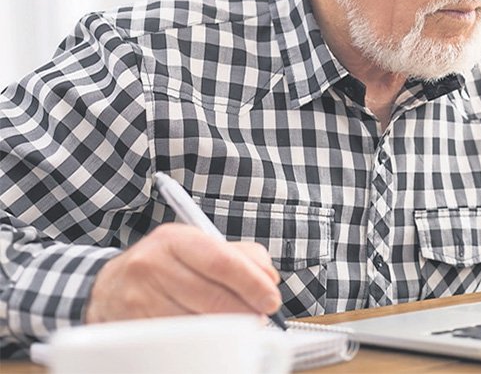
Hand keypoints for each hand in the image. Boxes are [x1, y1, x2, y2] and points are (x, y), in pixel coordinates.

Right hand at [85, 224, 281, 322]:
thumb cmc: (165, 265)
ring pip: (196, 322)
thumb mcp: (198, 248)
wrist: (108, 286)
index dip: (252, 283)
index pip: (221, 261)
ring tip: (238, 326)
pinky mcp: (132, 327)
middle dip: (244, 311)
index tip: (271, 299)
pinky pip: (177, 339)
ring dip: (226, 329)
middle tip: (260, 318)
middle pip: (211, 296)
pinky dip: (201, 341)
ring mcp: (138, 298)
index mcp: (175, 239)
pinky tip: (211, 336)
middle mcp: (152, 264)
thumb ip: (241, 256)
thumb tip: (269, 277)